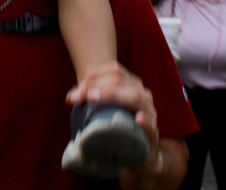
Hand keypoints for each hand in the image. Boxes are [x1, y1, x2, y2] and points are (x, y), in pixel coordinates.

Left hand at [66, 62, 161, 176]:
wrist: (141, 154)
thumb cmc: (119, 126)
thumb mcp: (106, 110)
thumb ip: (92, 99)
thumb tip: (71, 97)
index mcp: (131, 84)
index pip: (114, 71)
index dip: (93, 77)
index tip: (75, 93)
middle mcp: (142, 94)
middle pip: (120, 81)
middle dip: (96, 86)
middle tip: (78, 97)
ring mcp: (149, 112)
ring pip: (135, 97)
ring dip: (113, 95)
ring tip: (93, 98)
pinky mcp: (153, 134)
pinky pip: (152, 125)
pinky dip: (145, 120)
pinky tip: (137, 119)